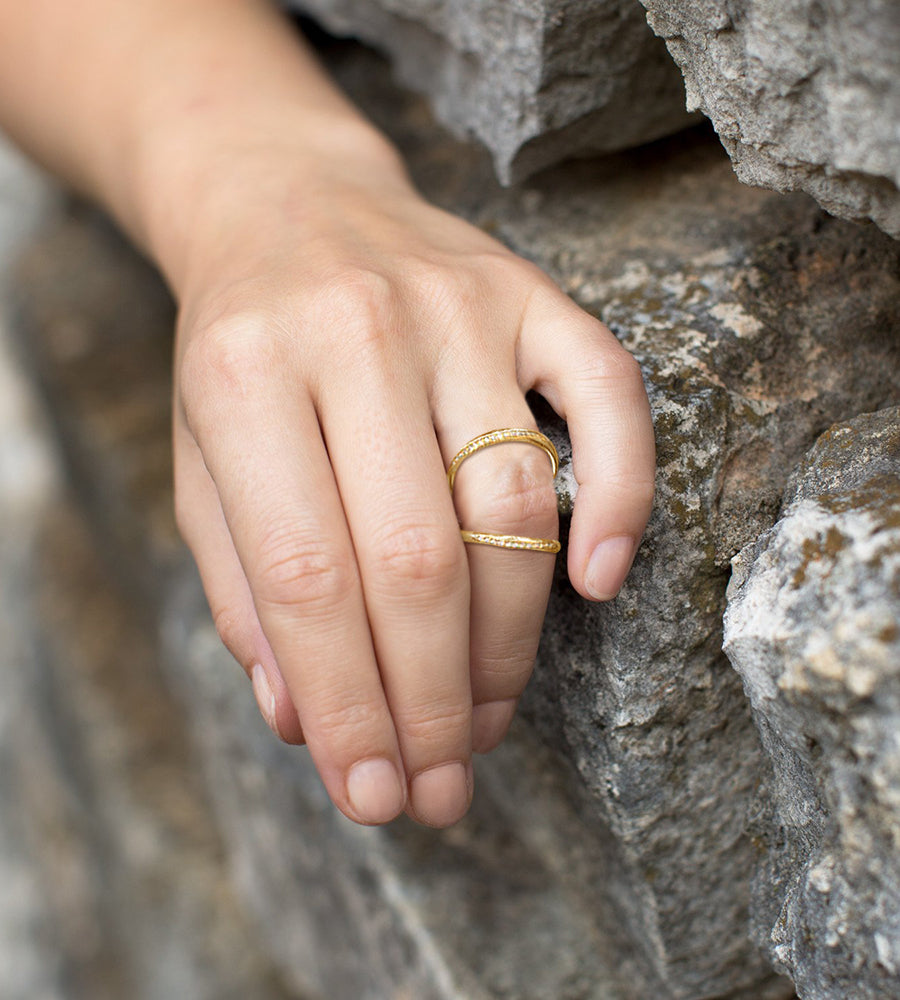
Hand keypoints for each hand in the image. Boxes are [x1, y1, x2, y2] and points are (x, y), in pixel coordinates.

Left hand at [171, 144, 654, 827]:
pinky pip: (609, 393)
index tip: (372, 793)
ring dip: (509, 639)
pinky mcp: (531, 292)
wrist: (285, 202)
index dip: (345, 707)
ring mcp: (457, 304)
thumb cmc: (239, 352)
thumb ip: (244, 589)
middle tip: (443, 784)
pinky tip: (600, 583)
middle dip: (433, 701)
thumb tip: (303, 719)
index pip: (305, 578)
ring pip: (512, 501)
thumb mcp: (200, 461)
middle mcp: (356, 329)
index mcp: (244, 374)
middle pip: (416, 558)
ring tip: (490, 717)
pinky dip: (620, 493)